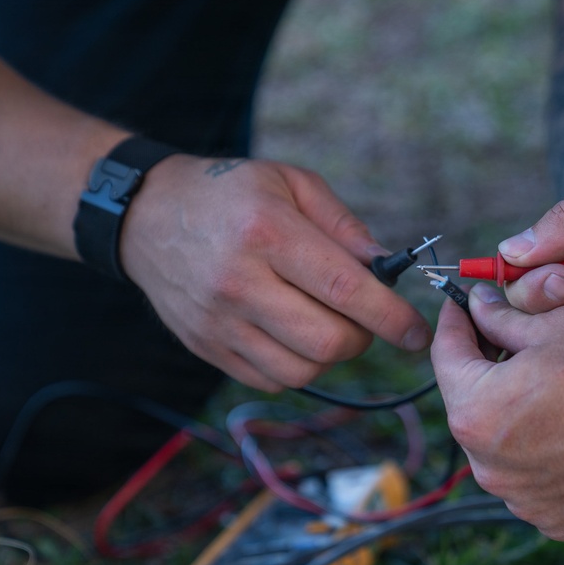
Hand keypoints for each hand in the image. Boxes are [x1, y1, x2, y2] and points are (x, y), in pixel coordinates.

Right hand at [120, 155, 431, 391]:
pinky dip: (296, 365)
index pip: (345, 290)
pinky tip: (293, 332)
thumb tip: (388, 270)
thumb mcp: (292, 184)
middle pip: (328, 342)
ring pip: (302, 371)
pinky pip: (271, 380)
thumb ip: (345, 227)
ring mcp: (218, 321)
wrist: (145, 214)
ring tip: (326, 322)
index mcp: (268, 232)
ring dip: (331, 356)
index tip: (418, 333)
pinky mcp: (206, 347)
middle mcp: (239, 282)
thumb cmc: (232, 194)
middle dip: (364, 337)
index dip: (392, 318)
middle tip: (364, 316)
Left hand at [431, 282, 563, 539]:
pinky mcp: (554, 519)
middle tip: (509, 342)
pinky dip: (544, 453)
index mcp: (476, 412)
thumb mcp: (558, 327)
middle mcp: (488, 466)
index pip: (445, 356)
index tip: (462, 305)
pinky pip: (534, 478)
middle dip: (487, 371)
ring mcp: (521, 499)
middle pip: (472, 405)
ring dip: (515, 416)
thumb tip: (479, 306)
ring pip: (503, 445)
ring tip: (551, 390)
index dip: (454, 323)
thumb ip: (504, 319)